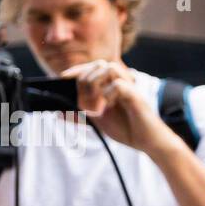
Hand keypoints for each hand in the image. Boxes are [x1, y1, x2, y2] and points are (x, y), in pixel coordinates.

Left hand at [61, 59, 178, 156]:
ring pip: (110, 68)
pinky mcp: (136, 96)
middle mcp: (120, 82)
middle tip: (82, 99)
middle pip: (99, 64)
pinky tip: (108, 107)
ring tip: (95, 103)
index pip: (92, 67)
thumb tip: (59, 112)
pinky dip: (108, 94)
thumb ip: (81, 114)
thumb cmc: (125, 128)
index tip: (62, 78)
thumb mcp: (97, 121)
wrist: (146, 141)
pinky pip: (119, 85)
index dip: (77, 70)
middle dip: (84, 79)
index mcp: (110, 85)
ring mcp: (129, 87)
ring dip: (96, 83)